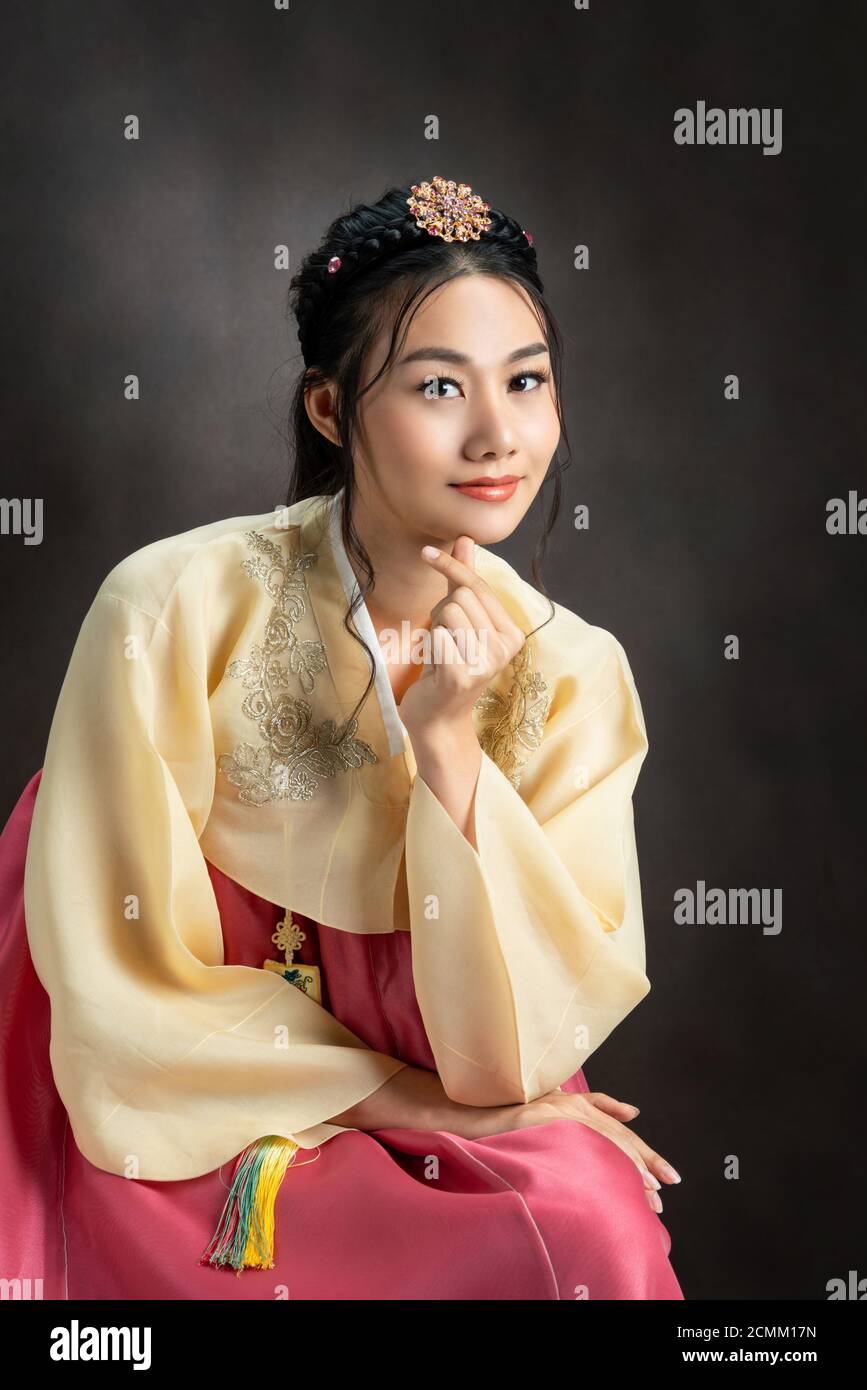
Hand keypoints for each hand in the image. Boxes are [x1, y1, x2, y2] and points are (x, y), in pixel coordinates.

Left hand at [398, 535, 526, 738]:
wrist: (437, 719)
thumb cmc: (447, 665)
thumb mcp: (458, 619)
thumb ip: (463, 580)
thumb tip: (465, 538)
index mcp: (511, 633)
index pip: (478, 586)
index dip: (452, 566)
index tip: (427, 551)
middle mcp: (505, 648)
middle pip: (462, 596)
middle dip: (442, 611)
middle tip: (443, 638)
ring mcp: (486, 664)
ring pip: (449, 612)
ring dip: (435, 627)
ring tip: (441, 652)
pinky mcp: (462, 677)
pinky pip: (437, 636)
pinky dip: (429, 646)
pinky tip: (434, 667)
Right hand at [462, 1088, 680, 1214]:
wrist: (470, 1113)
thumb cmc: (510, 1115)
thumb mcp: (553, 1103)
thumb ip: (594, 1104)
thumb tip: (633, 1112)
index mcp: (576, 1102)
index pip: (619, 1131)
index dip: (644, 1154)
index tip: (665, 1176)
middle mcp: (571, 1104)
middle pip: (617, 1138)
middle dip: (643, 1166)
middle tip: (660, 1195)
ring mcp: (556, 1113)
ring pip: (602, 1143)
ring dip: (625, 1170)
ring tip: (644, 1195)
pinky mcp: (540, 1120)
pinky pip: (575, 1143)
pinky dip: (596, 1161)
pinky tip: (611, 1180)